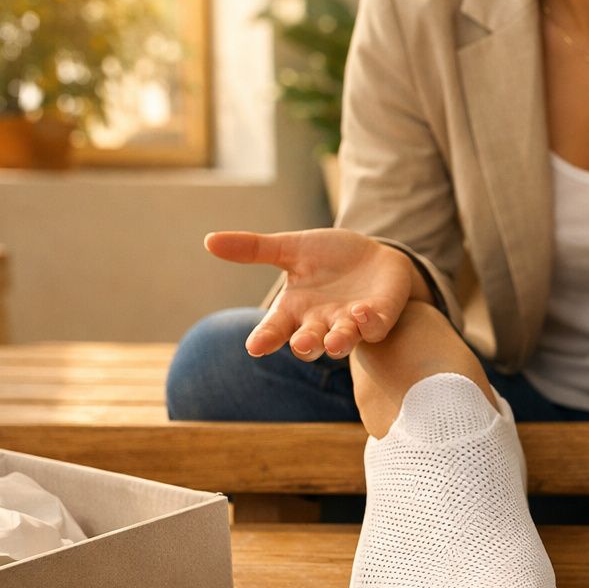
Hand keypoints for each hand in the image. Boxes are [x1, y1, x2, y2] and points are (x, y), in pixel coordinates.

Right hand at [204, 228, 422, 359]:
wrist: (374, 255)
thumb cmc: (329, 258)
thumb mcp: (291, 248)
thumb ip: (254, 249)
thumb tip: (209, 240)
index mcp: (295, 309)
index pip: (275, 329)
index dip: (265, 339)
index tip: (254, 347)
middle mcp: (320, 322)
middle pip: (309, 343)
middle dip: (305, 344)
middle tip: (300, 344)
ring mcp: (350, 323)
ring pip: (342, 342)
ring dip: (339, 342)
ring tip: (336, 341)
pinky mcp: (379, 318)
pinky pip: (375, 328)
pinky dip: (370, 322)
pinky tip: (363, 310)